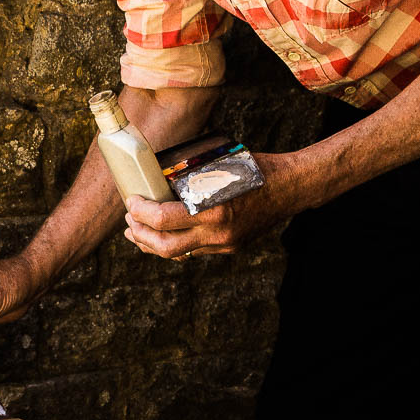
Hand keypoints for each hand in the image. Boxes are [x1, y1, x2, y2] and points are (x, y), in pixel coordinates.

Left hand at [122, 152, 303, 258]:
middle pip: (164, 247)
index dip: (140, 211)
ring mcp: (224, 244)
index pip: (162, 219)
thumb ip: (191, 177)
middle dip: (140, 235)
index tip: (132, 200)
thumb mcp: (219, 166)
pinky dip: (175, 243)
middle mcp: (217, 232)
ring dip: (153, 244)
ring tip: (137, 233)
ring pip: (178, 253)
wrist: (291, 188)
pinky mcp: (229, 248)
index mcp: (213, 208)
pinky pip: (194, 251)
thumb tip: (157, 173)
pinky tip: (164, 234)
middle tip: (129, 221)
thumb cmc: (255, 167)